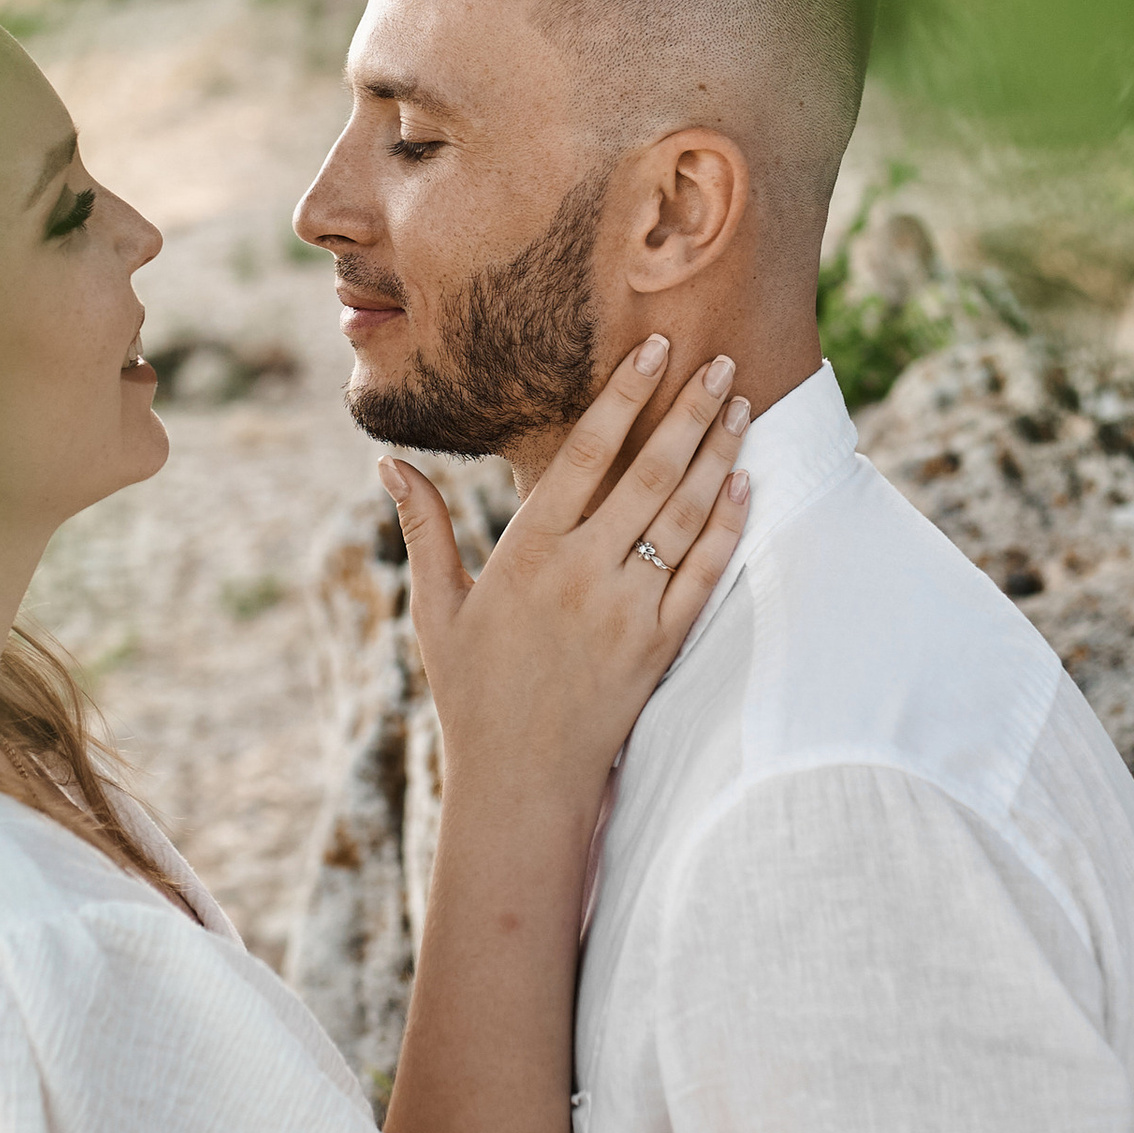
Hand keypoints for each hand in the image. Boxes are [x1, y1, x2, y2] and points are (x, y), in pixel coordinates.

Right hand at [384, 338, 748, 800]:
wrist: (522, 782)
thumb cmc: (473, 694)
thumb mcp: (438, 610)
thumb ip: (424, 529)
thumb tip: (387, 463)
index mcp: (528, 552)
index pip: (586, 453)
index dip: (623, 396)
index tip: (653, 350)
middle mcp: (583, 572)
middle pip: (649, 472)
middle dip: (688, 410)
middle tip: (719, 360)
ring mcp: (628, 609)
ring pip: (684, 515)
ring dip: (718, 456)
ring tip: (741, 407)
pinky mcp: (661, 646)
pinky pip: (704, 573)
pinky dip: (729, 527)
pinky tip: (746, 486)